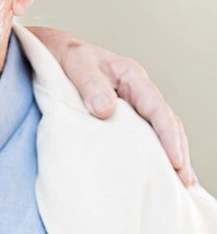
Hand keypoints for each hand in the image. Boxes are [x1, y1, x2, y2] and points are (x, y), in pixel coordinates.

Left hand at [28, 26, 194, 186]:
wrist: (50, 50)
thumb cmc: (64, 54)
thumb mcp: (76, 63)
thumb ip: (90, 85)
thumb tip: (106, 111)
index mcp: (131, 77)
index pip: (157, 109)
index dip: (168, 136)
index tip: (175, 160)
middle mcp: (137, 90)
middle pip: (167, 122)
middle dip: (178, 151)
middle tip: (184, 182)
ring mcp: (130, 102)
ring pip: (159, 129)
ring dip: (170, 153)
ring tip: (179, 182)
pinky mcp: (120, 112)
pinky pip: (142, 131)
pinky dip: (153, 150)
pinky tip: (156, 168)